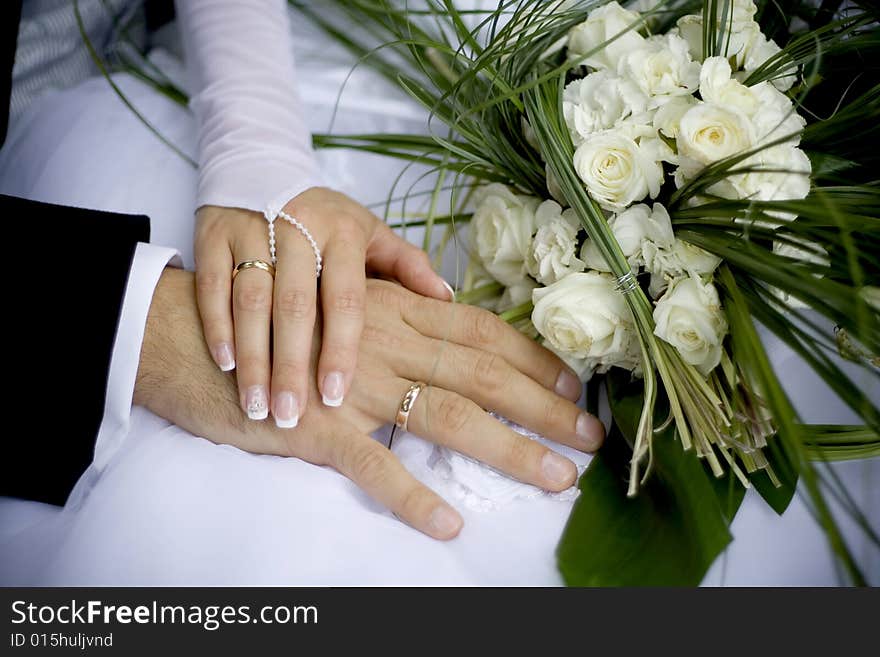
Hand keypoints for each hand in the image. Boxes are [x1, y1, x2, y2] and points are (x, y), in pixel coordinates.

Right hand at [136, 270, 602, 539]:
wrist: (190, 334)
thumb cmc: (271, 319)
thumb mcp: (338, 298)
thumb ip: (395, 295)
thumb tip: (448, 300)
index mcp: (394, 310)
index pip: (481, 332)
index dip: (533, 358)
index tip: (576, 385)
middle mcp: (385, 341)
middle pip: (481, 374)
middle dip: (543, 406)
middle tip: (590, 437)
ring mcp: (353, 386)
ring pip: (445, 417)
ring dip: (505, 449)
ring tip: (554, 477)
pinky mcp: (316, 429)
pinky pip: (373, 465)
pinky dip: (411, 495)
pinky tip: (449, 522)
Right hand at [194, 188, 451, 428]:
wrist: (260, 167)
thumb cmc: (325, 217)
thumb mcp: (369, 231)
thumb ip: (405, 265)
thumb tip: (447, 298)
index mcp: (342, 233)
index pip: (344, 297)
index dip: (340, 348)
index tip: (337, 394)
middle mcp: (297, 229)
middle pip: (294, 305)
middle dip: (291, 365)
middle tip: (290, 414)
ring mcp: (251, 231)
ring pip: (249, 300)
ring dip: (252, 356)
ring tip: (256, 405)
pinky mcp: (213, 235)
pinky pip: (212, 285)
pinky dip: (217, 325)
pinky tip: (224, 363)